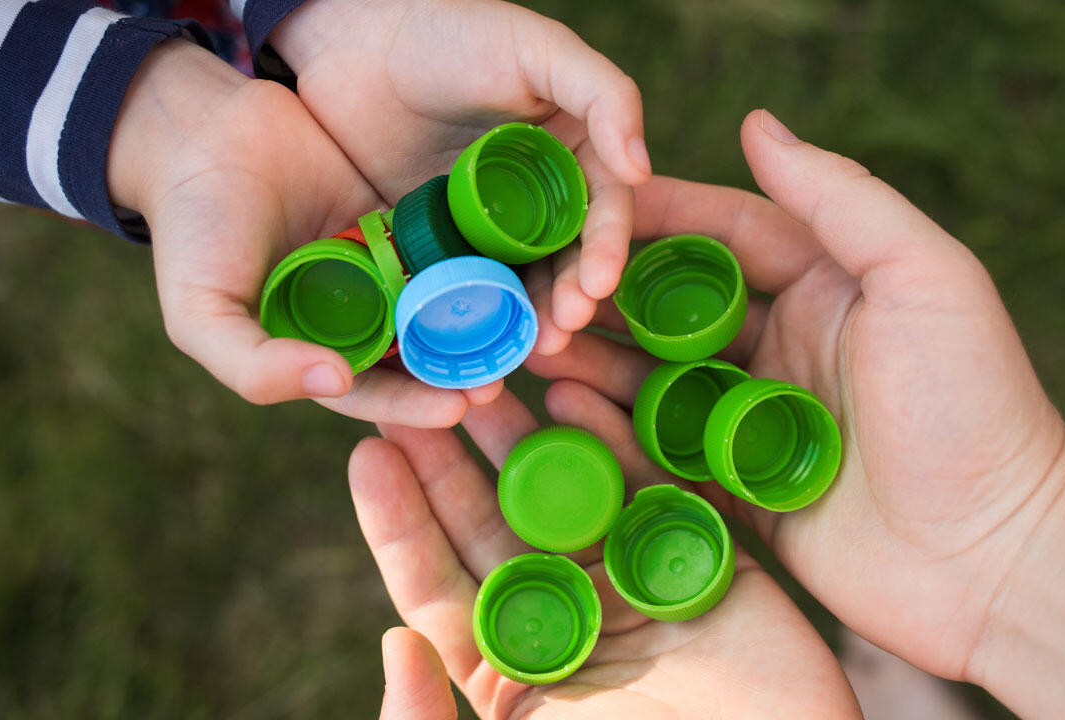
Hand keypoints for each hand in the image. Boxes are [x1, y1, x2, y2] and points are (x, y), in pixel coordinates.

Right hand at [108, 39, 496, 426]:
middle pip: (420, 355)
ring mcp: (388, 270)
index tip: (456, 409)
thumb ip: (253, 363)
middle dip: (460, 371)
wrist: (206, 131)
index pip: (373, 392)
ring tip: (524, 332)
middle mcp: (359, 319)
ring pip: (443, 304)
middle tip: (505, 377)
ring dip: (481, 321)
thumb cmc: (194, 229)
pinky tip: (519, 267)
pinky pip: (451, 246)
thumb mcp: (201, 311)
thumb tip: (333, 383)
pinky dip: (481, 261)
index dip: (413, 405)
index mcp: (315, 352)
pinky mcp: (409, 221)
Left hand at [269, 0, 650, 354]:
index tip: (597, 286)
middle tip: (561, 332)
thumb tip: (642, 168)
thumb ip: (603, 94)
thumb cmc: (450, 33)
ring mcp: (488, 229)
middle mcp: (540, 199)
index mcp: (576, 154)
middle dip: (569, 300)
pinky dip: (472, 318)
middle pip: (566, 260)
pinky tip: (474, 343)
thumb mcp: (536, 49)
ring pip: (520, 284)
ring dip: (529, 320)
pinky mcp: (440, 248)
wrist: (351, 45)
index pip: (604, 212)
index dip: (605, 251)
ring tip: (527, 350)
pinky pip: (463, 290)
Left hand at [347, 390, 859, 718]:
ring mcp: (631, 582)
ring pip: (564, 491)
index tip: (366, 456)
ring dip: (524, 434)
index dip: (400, 521)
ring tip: (484, 374)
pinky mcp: (698, 557)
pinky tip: (571, 395)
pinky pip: (649, 485)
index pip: (437, 584)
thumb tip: (394, 642)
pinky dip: (614, 439)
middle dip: (454, 457)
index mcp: (511, 668)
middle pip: (494, 521)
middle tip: (418, 391)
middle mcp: (565, 615)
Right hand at [524, 108, 1064, 680]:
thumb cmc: (973, 407)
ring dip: (600, 361)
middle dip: (611, 294)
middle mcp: (787, 347)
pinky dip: (616, 432)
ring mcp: (759, 423)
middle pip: (677, 307)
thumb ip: (840, 198)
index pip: (724, 233)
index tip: (586, 209)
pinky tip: (568, 411)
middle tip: (546, 291)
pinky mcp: (742, 493)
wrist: (1000, 558)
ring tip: (539, 348)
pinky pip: (664, 454)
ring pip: (660, 379)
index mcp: (828, 286)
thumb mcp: (924, 278)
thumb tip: (757, 123)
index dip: (656, 218)